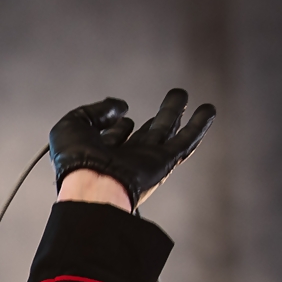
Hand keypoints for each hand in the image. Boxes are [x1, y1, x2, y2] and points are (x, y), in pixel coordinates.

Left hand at [49, 89, 216, 208]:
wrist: (91, 185)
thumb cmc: (74, 160)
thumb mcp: (72, 125)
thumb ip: (94, 111)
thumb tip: (120, 108)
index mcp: (100, 153)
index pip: (115, 134)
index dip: (113, 122)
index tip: (116, 112)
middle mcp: (125, 157)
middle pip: (148, 132)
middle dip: (161, 114)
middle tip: (176, 96)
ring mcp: (145, 160)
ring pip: (166, 131)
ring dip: (176, 113)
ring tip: (184, 95)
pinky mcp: (163, 163)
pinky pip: (185, 142)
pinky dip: (199, 126)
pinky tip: (208, 110)